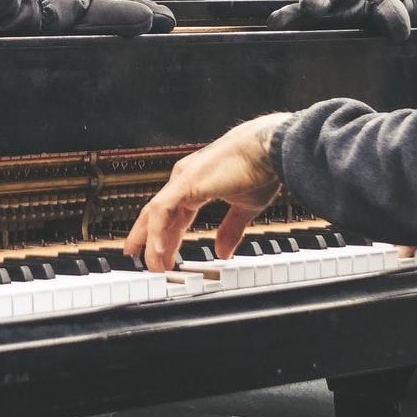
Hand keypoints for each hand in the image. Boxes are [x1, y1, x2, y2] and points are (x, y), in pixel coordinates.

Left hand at [124, 113, 289, 271]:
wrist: (270, 149)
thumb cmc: (261, 168)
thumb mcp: (245, 207)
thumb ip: (231, 229)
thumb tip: (223, 252)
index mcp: (196, 185)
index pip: (172, 216)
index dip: (164, 237)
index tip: (160, 256)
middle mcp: (184, 181)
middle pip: (156, 215)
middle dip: (147, 240)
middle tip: (145, 264)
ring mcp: (183, 180)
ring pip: (155, 215)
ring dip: (152, 242)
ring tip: (153, 266)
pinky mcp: (187, 182)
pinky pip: (163, 210)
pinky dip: (159, 231)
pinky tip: (160, 251)